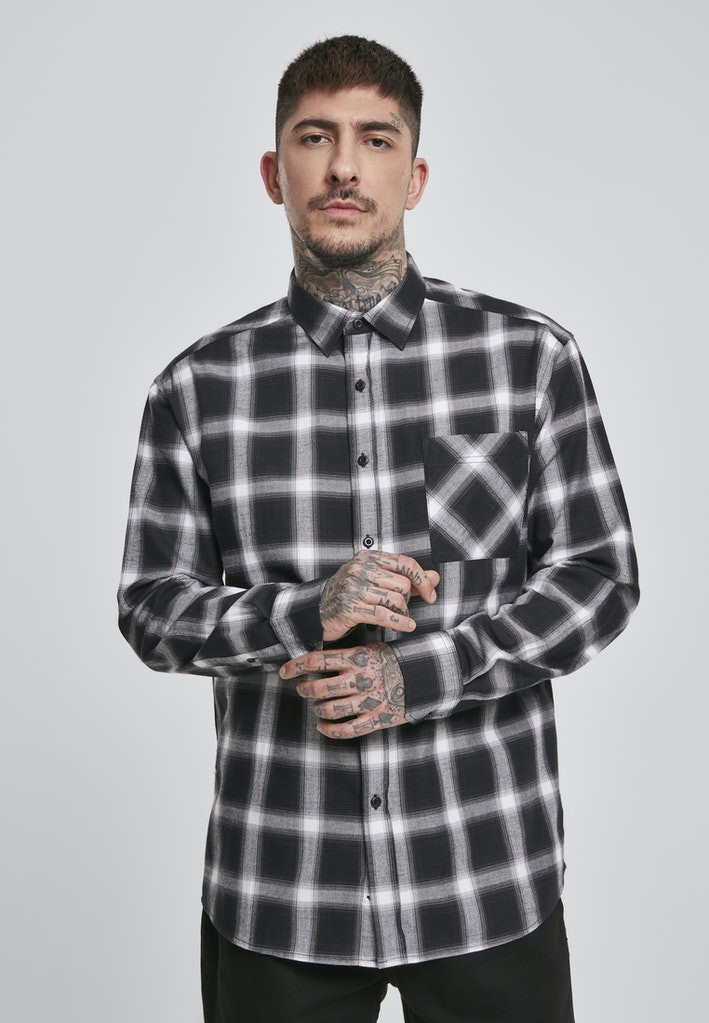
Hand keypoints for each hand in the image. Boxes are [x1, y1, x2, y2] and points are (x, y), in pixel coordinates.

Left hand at [280, 643, 406, 738]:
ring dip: (318, 709)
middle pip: (319, 687)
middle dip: (305, 689)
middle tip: (302, 689)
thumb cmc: (394, 660)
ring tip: (316, 707)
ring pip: (330, 709)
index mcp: (357, 658)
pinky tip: (323, 726)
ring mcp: (368, 700)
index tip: (284, 671)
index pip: (318, 660)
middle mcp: (360, 679)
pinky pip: (347, 729)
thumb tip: (319, 659)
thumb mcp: (372, 649)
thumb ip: (348, 655)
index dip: (296, 666)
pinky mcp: (376, 718)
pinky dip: (330, 730)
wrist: (425, 676)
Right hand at [320, 549, 438, 642]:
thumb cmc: (349, 595)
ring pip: (396, 600)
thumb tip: (434, 577)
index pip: (406, 563)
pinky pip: (384, 616)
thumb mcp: (375, 580)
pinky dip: (400, 623)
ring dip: (403, 613)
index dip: (423, 580)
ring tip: (399, 618)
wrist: (317, 611)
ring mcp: (353, 588)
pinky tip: (406, 627)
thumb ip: (405, 578)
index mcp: (368, 557)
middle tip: (403, 609)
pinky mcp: (350, 608)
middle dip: (408, 601)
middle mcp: (360, 569)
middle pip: (403, 584)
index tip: (430, 595)